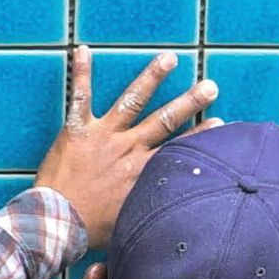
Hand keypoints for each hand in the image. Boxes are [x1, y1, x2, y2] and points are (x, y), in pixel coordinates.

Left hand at [35, 47, 218, 249]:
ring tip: (169, 58)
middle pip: (166, 120)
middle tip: (210, 86)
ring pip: (133, 99)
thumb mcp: (130, 222)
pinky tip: (82, 49)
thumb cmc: (91, 229)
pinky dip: (82, 72)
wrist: (58, 222)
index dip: (202, 136)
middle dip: (190, 102)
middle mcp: (129, 147)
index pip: (180, 148)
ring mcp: (104, 135)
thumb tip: (168, 216)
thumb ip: (148, 209)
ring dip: (152, 77)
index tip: (220, 123)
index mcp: (143, 171)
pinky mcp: (78, 130)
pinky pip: (81, 96)